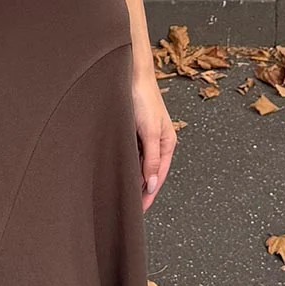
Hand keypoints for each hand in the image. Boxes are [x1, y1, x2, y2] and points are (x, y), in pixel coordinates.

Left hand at [131, 64, 176, 210]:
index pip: (158, 177)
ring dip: (133, 177)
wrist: (130, 75)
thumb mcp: (148, 133)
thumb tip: (151, 185)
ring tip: (121, 194)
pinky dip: (126, 164)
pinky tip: (117, 171)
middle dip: (141, 189)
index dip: (148, 194)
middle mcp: (158, 142)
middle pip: (149, 172)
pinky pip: (131, 154)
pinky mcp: (134, 130)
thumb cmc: (143, 99)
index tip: (139, 210)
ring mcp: (146, 137)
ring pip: (139, 164)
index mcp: (167, 143)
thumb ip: (151, 160)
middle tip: (129, 208)